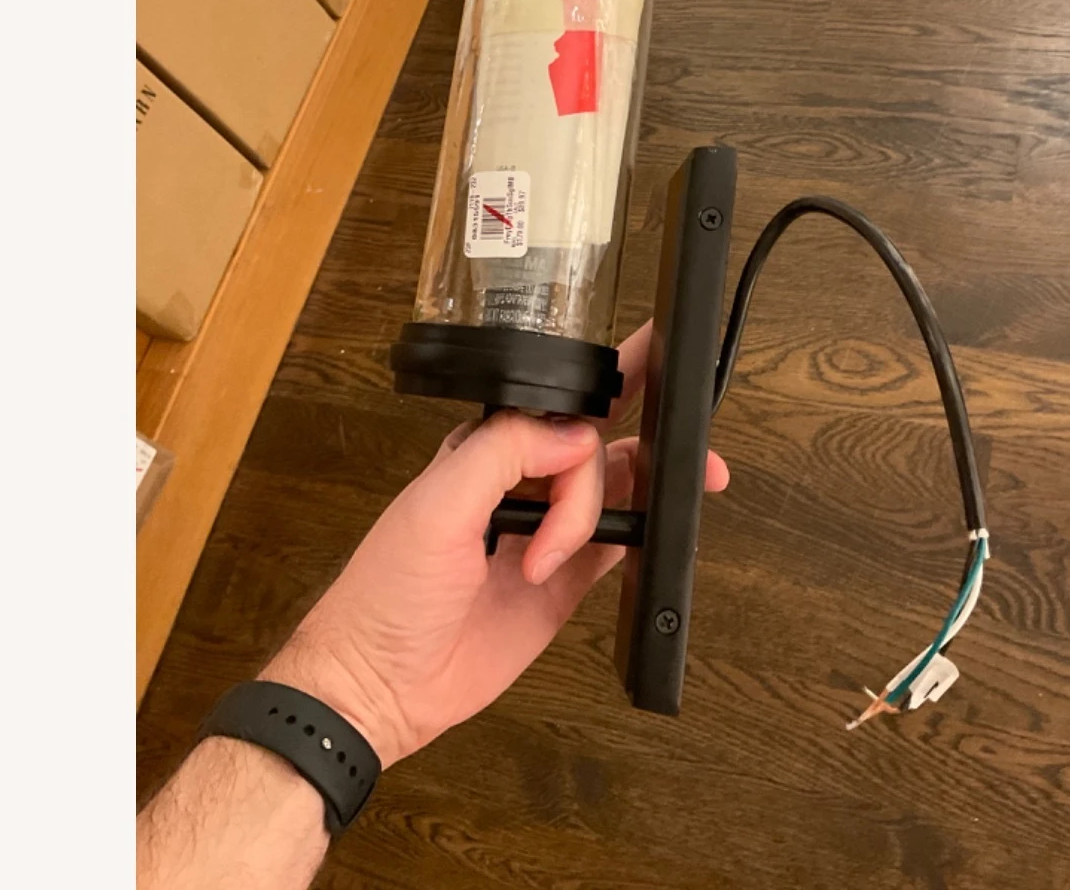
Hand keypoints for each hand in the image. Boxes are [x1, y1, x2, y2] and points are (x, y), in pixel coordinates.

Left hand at [261, 322, 727, 767]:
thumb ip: (505, 451)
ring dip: (647, 486)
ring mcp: (546, 533)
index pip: (556, 408)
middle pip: (596, 443)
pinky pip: (616, 546)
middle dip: (645, 431)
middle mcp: (520, 485)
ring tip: (681, 489)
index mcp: (486, 451)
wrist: (382, 686)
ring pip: (614, 490)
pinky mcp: (564, 582)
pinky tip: (655, 532)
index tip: (647, 381)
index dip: (601, 395)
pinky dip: (641, 535)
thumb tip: (576, 435)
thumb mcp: (437, 504)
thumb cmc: (387, 594)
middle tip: (687, 438)